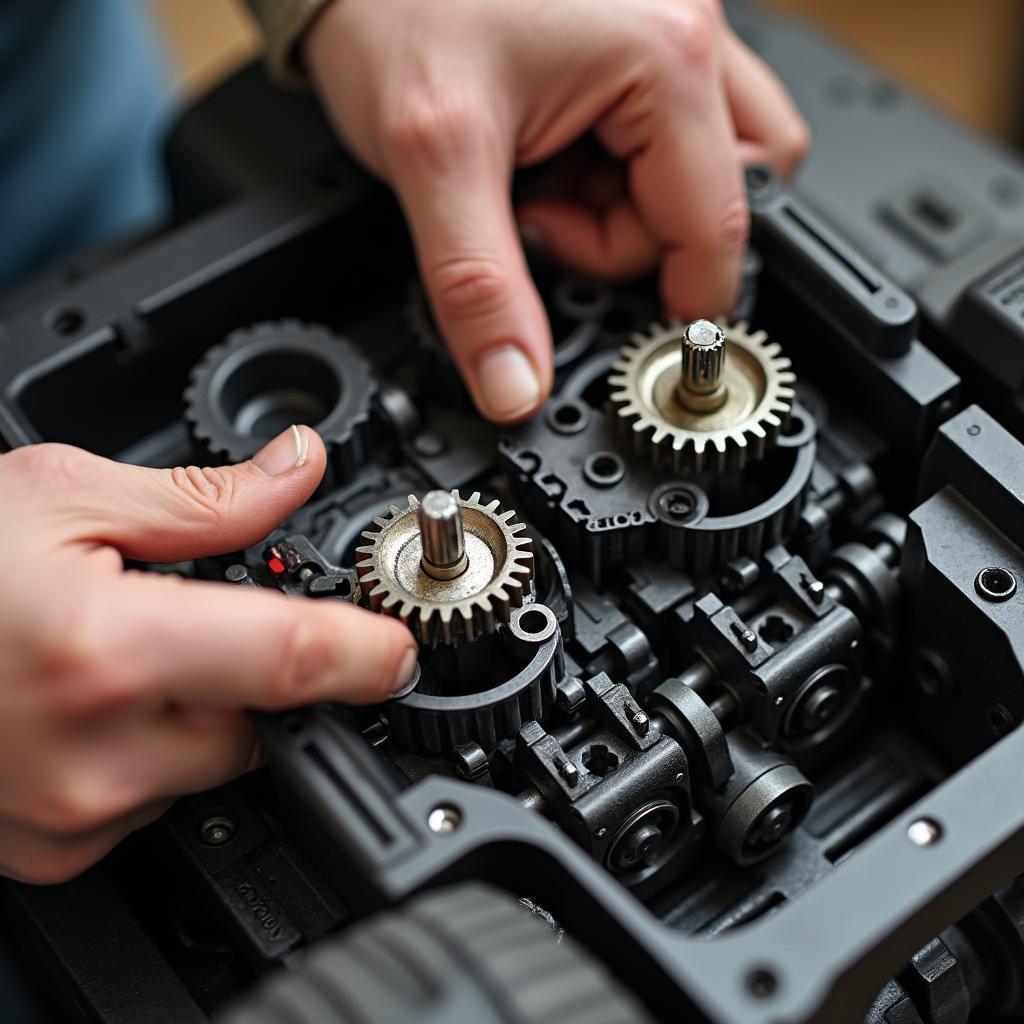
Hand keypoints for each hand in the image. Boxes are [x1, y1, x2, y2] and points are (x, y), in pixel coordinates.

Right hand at [0, 426, 415, 883]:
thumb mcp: (60, 495)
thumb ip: (204, 497)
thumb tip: (297, 468)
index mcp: (106, 650)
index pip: (294, 660)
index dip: (370, 654)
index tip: (399, 651)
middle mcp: (94, 753)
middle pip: (260, 720)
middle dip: (249, 670)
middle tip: (179, 617)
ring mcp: (69, 816)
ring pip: (209, 764)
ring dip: (192, 713)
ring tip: (110, 656)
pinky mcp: (52, 851)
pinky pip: (149, 802)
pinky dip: (143, 754)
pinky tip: (81, 706)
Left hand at [304, 0, 806, 422]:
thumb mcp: (434, 157)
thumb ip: (480, 288)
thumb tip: (516, 386)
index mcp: (666, 55)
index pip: (719, 226)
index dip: (677, 304)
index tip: (629, 339)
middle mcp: (685, 32)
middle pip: (720, 199)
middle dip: (637, 243)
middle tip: (548, 226)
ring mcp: (663, 30)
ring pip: (691, 173)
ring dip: (619, 208)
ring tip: (535, 181)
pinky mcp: (633, 40)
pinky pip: (654, 139)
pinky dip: (605, 173)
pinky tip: (545, 154)